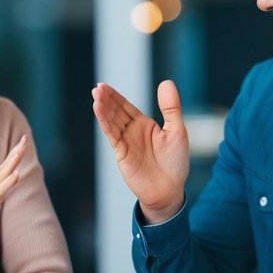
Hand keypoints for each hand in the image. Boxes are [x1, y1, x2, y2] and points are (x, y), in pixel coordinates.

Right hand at [92, 80, 189, 222]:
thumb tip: (166, 82)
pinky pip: (111, 134)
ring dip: (103, 108)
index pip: (126, 107)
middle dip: (106, 99)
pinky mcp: (121, 153)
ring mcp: (126, 143)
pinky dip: (104, 121)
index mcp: (144, 125)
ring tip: (95, 93)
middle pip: (116, 111)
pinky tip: (98, 109)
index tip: (103, 85)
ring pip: (112, 121)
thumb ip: (171, 108)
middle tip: (97, 87)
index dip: (115, 96)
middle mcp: (132, 132)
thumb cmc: (175, 163)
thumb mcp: (177, 131)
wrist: (169, 191)